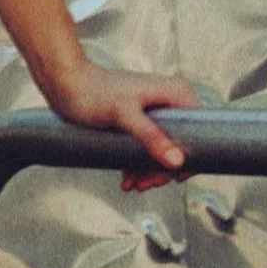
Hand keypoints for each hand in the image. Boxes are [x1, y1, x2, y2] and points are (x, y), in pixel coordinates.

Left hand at [45, 57, 197, 190]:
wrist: (64, 83)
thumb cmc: (92, 92)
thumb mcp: (123, 115)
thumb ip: (150, 136)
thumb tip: (177, 161)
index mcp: (177, 94)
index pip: (202, 132)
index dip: (192, 158)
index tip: (175, 178)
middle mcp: (171, 101)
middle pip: (182, 145)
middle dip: (165, 170)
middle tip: (145, 184)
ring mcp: (156, 112)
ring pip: (164, 150)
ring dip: (150, 171)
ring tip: (132, 184)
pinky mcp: (140, 120)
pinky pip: (149, 147)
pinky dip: (140, 165)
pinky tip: (127, 178)